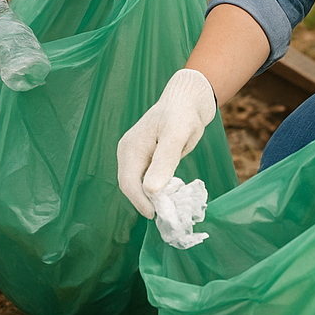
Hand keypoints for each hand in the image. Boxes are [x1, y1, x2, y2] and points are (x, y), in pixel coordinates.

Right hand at [117, 68, 216, 217]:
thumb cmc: (183, 115)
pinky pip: (143, 178)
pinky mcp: (143, 157)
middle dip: (145, 201)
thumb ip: (164, 162)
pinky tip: (169, 193)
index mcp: (131, 147)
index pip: (128, 183)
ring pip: (136, 184)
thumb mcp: (177, 136)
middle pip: (130, 186)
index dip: (140, 202)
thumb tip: (151, 190)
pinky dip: (154, 189)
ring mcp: (134, 154)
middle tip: (168, 213)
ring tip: (170, 205)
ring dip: (150, 197)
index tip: (159, 214)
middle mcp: (128, 152)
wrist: (186, 99)